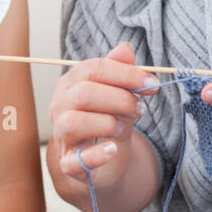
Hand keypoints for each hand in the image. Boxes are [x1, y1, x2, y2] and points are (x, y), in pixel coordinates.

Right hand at [47, 41, 159, 191]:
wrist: (103, 163)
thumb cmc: (108, 122)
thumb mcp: (119, 96)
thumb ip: (121, 73)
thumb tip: (125, 48)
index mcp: (70, 84)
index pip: (92, 69)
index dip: (125, 74)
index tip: (152, 83)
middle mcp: (60, 107)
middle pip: (83, 93)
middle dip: (119, 98)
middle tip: (141, 108)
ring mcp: (61, 136)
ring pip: (74, 122)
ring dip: (107, 122)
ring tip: (124, 126)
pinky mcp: (68, 164)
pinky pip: (75, 160)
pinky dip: (97, 155)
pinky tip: (113, 149)